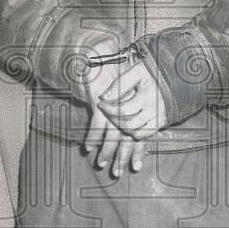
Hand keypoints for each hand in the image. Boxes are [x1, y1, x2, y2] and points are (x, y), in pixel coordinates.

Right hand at [81, 38, 146, 176]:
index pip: (139, 131)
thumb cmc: (112, 76)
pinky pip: (97, 122)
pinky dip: (92, 136)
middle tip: (117, 172)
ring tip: (102, 163)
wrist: (101, 55)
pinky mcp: (100, 99)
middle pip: (127, 136)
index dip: (138, 150)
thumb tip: (129, 133)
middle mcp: (127, 106)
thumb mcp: (125, 92)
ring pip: (112, 132)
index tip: (136, 166)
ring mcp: (114, 103)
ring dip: (106, 150)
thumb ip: (127, 111)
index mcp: (136, 105)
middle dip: (121, 155)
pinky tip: (89, 147)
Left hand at [99, 60, 166, 141]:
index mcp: (147, 95)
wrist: (180, 74)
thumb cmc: (156, 70)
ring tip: (116, 116)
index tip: (101, 103)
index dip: (108, 109)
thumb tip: (103, 97)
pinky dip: (134, 132)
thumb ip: (120, 83)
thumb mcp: (138, 70)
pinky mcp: (162, 122)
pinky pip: (145, 135)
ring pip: (136, 133)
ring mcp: (159, 118)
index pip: (123, 110)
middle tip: (107, 110)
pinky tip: (128, 123)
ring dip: (122, 127)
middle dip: (113, 119)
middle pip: (128, 124)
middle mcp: (154, 110)